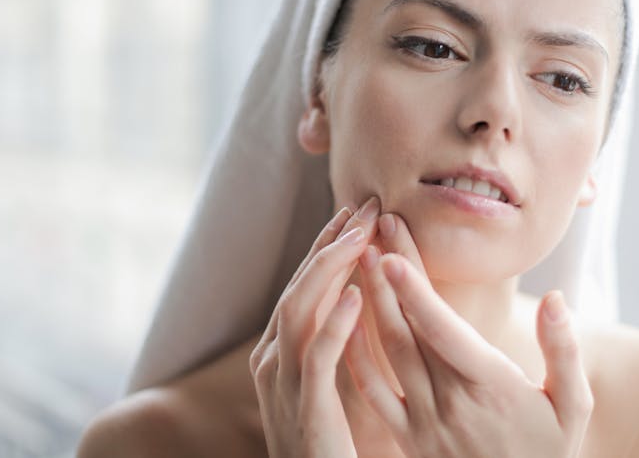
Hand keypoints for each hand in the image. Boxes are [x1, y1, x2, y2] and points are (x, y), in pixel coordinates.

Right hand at [249, 197, 379, 457]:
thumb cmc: (336, 448)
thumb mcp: (336, 386)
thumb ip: (342, 346)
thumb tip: (365, 298)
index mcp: (280, 354)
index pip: (303, 286)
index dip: (328, 246)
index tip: (356, 212)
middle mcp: (273, 362)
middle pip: (298, 287)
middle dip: (331, 243)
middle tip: (364, 204)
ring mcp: (283, 386)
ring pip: (299, 311)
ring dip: (332, 269)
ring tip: (361, 235)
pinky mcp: (304, 412)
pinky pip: (316, 359)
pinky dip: (335, 324)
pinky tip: (357, 296)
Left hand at [345, 214, 592, 457]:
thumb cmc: (548, 452)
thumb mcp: (573, 407)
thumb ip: (564, 353)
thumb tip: (557, 299)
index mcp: (491, 388)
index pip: (445, 332)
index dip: (415, 292)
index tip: (392, 251)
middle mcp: (450, 402)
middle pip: (409, 329)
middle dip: (389, 274)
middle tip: (375, 226)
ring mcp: (422, 420)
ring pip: (387, 353)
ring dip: (370, 301)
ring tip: (360, 256)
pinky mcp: (405, 435)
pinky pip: (371, 391)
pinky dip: (356, 351)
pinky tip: (346, 316)